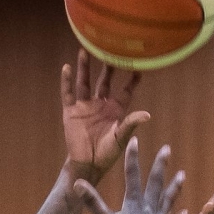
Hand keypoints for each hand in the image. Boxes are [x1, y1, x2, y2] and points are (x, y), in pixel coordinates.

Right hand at [61, 51, 148, 179]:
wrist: (87, 165)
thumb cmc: (106, 155)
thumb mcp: (120, 139)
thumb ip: (131, 124)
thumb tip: (147, 114)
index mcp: (115, 111)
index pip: (125, 91)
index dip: (132, 80)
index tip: (138, 66)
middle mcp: (100, 105)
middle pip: (105, 81)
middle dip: (108, 67)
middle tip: (111, 49)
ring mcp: (85, 107)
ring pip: (85, 82)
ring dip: (84, 67)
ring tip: (85, 50)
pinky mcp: (71, 112)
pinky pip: (68, 93)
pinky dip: (67, 81)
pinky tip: (67, 68)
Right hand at [73, 136, 184, 213]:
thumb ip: (92, 202)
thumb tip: (78, 183)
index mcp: (135, 203)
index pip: (133, 175)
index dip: (133, 157)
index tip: (135, 140)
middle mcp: (149, 208)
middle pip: (156, 182)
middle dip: (161, 165)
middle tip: (167, 149)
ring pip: (168, 199)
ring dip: (175, 187)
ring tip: (182, 175)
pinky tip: (183, 213)